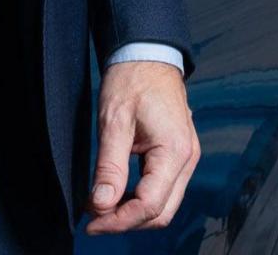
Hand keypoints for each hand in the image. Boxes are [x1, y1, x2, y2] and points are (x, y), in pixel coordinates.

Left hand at [84, 59, 196, 233]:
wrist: (149, 55)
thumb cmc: (133, 81)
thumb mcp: (114, 122)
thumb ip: (109, 168)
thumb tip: (101, 205)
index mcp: (174, 151)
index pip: (150, 205)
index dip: (118, 220)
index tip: (90, 222)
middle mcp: (187, 158)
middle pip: (161, 212)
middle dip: (126, 222)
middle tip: (92, 220)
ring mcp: (186, 157)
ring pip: (164, 205)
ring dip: (133, 214)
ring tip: (101, 209)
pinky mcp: (179, 156)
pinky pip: (164, 190)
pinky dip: (140, 200)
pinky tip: (117, 195)